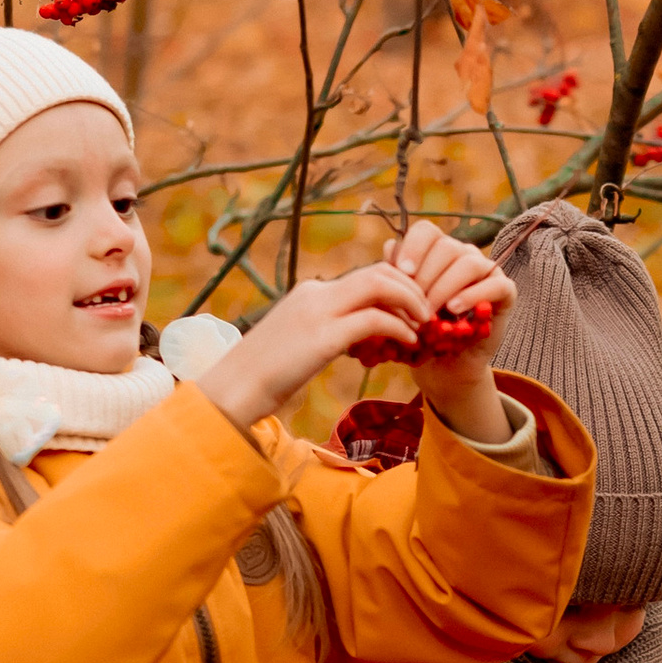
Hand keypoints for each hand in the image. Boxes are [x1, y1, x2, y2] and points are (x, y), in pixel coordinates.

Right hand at [197, 262, 428, 433]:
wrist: (233, 390)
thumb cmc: (264, 376)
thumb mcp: (298, 345)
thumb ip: (325, 333)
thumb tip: (353, 340)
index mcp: (310, 293)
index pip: (365, 276)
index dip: (397, 288)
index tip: (413, 310)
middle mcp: (316, 293)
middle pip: (378, 271)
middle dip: (412, 287)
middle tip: (428, 313)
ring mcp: (318, 312)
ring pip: (381, 285)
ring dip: (411, 301)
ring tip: (425, 324)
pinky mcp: (323, 337)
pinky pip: (375, 319)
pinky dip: (400, 327)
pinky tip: (408, 342)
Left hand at [394, 219, 516, 444]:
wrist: (444, 366)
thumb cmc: (420, 331)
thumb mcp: (402, 305)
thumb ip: (396, 277)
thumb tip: (389, 248)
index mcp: (436, 251)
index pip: (426, 231)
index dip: (413, 247)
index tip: (402, 272)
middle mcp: (463, 254)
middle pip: (446, 247)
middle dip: (426, 277)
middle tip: (414, 305)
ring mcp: (486, 270)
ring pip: (468, 263)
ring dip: (445, 287)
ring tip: (431, 312)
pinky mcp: (505, 291)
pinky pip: (494, 284)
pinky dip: (472, 296)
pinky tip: (454, 310)